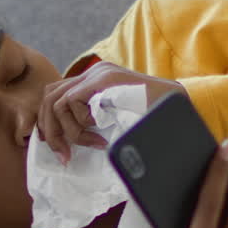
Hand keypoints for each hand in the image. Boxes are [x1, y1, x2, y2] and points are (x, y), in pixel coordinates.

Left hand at [37, 61, 183, 164]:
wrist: (179, 107)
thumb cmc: (153, 121)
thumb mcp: (117, 119)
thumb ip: (96, 120)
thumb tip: (68, 143)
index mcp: (96, 80)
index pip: (57, 92)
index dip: (49, 121)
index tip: (55, 145)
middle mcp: (94, 73)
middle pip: (49, 95)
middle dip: (50, 129)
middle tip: (63, 154)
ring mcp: (97, 75)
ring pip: (56, 102)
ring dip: (68, 132)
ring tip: (90, 145)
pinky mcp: (102, 81)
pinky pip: (71, 104)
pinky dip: (80, 128)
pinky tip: (100, 139)